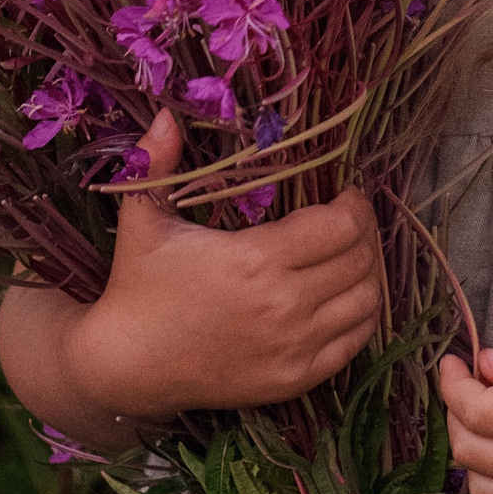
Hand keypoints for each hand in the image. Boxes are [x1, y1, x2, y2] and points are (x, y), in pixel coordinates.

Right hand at [57, 110, 381, 420]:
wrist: (126, 366)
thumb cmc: (137, 285)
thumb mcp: (142, 218)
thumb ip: (154, 161)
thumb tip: (167, 114)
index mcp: (256, 259)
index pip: (341, 226)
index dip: (355, 206)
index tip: (346, 194)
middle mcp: (283, 305)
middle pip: (360, 260)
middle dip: (363, 234)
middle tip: (350, 221)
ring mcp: (292, 347)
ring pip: (365, 302)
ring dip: (366, 275)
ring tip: (349, 257)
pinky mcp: (293, 379)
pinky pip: (354, 344)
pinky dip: (360, 318)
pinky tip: (345, 299)